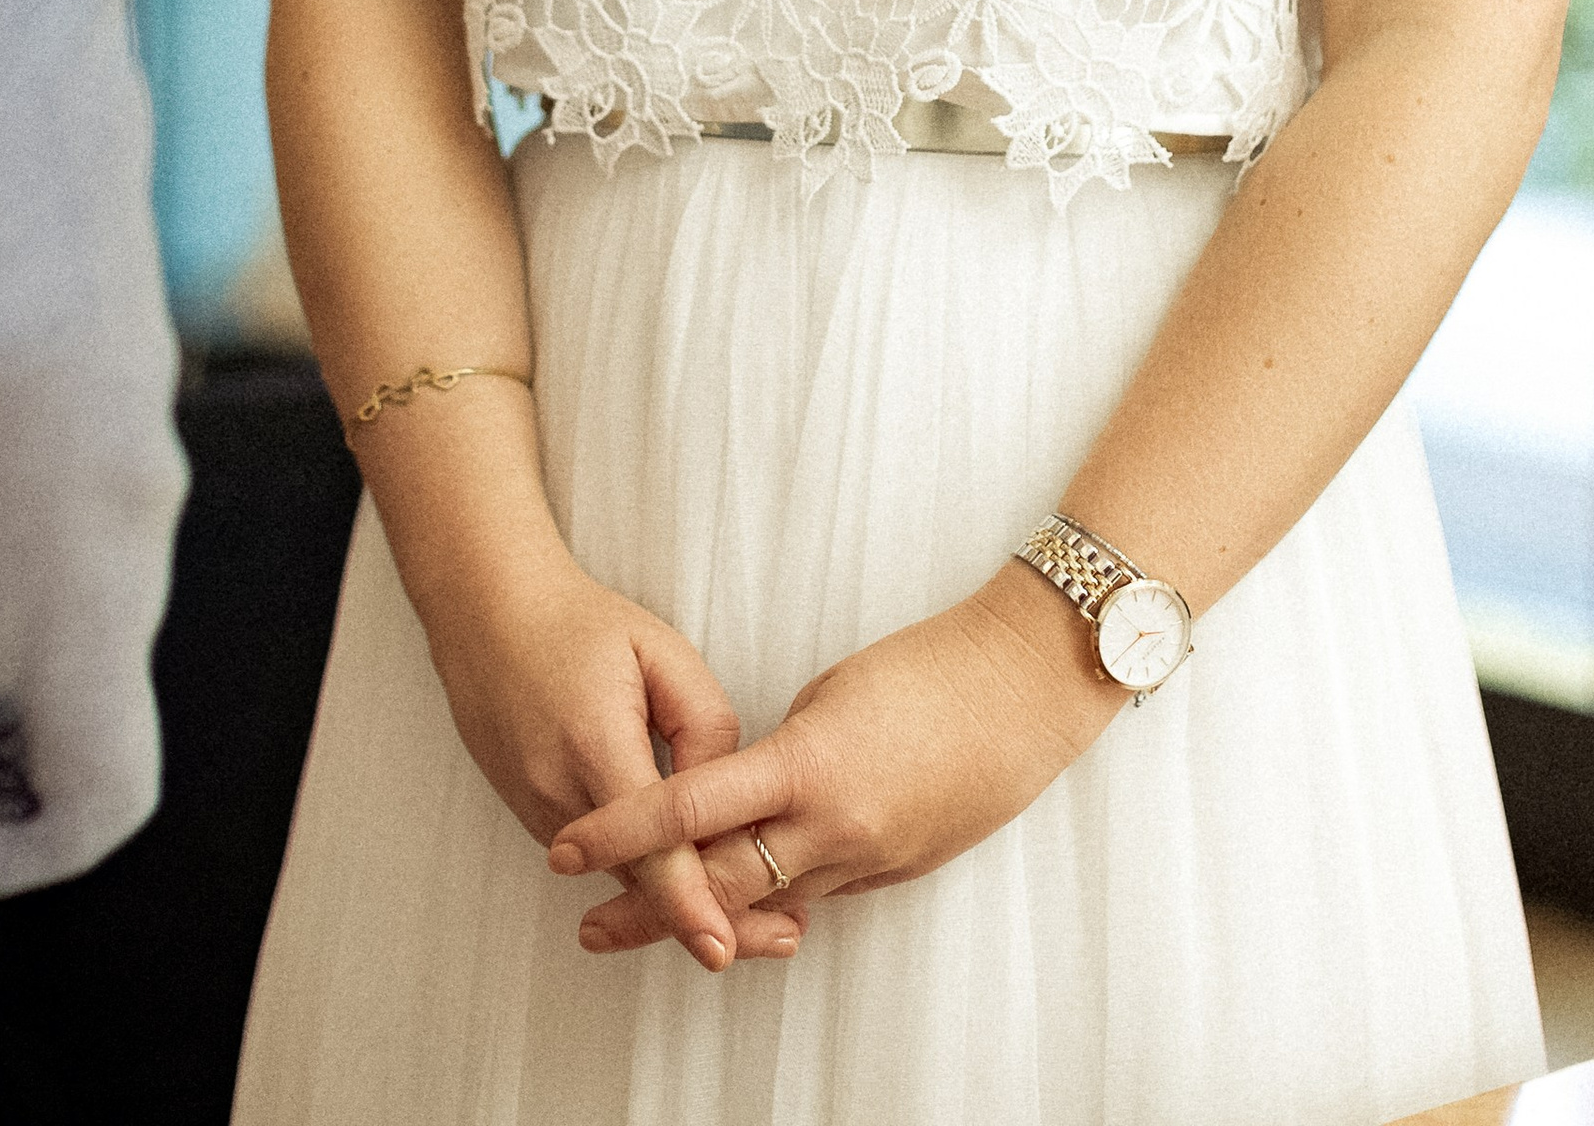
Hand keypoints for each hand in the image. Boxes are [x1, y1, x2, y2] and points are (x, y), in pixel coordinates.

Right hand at [422, 546, 802, 969]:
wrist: (489, 618)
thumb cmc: (580, 626)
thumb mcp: (661, 652)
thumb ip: (706, 725)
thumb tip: (728, 795)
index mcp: (597, 746)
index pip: (650, 846)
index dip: (689, 904)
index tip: (723, 950)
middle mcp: (562, 794)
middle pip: (641, 883)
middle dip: (708, 919)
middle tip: (783, 938)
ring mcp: (541, 813)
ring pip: (622, 879)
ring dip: (680, 901)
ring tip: (757, 919)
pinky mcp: (536, 818)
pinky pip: (601, 862)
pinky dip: (645, 875)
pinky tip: (691, 875)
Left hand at [546, 565, 1119, 954]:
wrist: (1023, 691)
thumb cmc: (928, 668)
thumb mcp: (831, 694)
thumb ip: (780, 749)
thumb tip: (743, 782)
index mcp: (808, 766)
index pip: (692, 810)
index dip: (624, 833)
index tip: (569, 849)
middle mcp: (833, 829)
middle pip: (720, 885)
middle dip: (649, 908)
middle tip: (588, 924)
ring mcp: (867, 859)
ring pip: (768, 905)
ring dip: (707, 917)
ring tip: (648, 926)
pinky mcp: (894, 870)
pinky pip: (818, 894)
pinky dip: (774, 902)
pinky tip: (742, 908)